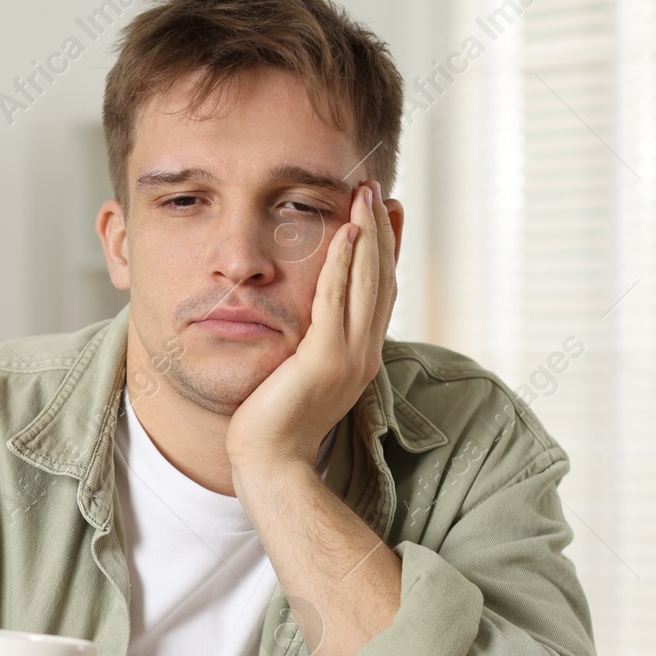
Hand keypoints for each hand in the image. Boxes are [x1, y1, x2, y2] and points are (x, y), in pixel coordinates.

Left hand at [225, 179, 398, 476]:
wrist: (269, 464)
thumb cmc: (273, 423)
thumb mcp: (299, 374)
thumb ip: (311, 344)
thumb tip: (305, 318)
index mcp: (361, 356)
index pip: (382, 292)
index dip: (386, 250)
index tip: (385, 212)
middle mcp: (364, 354)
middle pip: (383, 280)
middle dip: (381, 231)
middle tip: (375, 190)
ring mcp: (349, 358)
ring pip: (368, 284)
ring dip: (367, 236)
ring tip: (363, 196)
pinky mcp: (324, 361)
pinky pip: (336, 302)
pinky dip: (343, 266)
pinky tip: (343, 234)